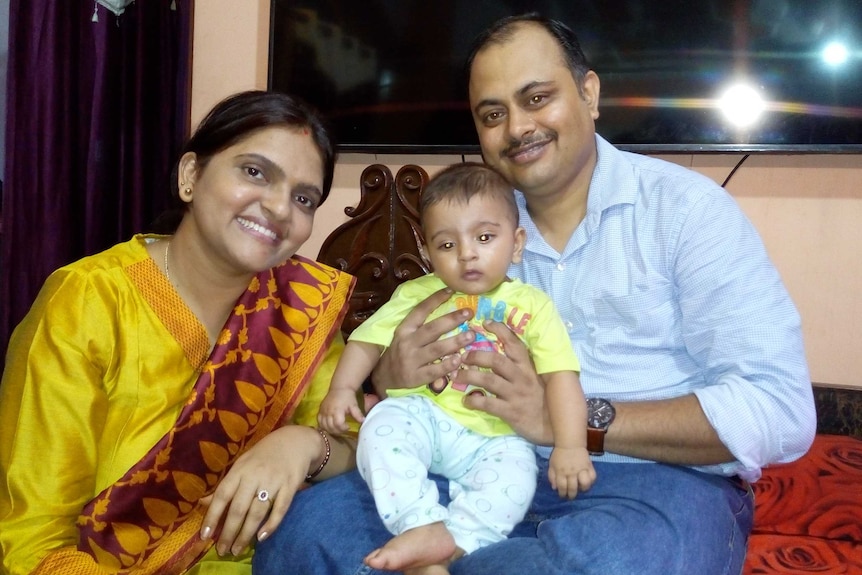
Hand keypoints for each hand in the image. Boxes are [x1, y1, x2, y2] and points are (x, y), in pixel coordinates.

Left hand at [199, 425, 322, 554]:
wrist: (295, 441)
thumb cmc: (264, 455)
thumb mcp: (242, 465)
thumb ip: (226, 485)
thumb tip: (202, 503)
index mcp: (240, 470)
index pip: (222, 495)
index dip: (212, 516)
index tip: (205, 536)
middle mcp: (255, 475)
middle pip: (239, 508)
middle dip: (229, 532)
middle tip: (223, 550)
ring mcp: (274, 481)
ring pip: (258, 512)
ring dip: (246, 534)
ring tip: (238, 549)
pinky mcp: (290, 485)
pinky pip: (280, 508)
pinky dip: (271, 524)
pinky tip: (261, 537)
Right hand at [318, 389, 364, 433]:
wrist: (339, 388)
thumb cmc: (347, 397)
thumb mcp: (354, 405)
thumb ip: (357, 414)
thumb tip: (363, 421)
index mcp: (337, 410)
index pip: (338, 424)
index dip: (343, 428)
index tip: (348, 426)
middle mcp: (328, 411)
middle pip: (331, 427)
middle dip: (338, 431)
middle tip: (343, 429)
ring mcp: (323, 411)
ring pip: (324, 426)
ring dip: (331, 430)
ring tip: (337, 429)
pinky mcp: (320, 411)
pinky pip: (319, 422)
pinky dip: (323, 427)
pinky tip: (329, 427)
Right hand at [371, 287, 473, 394]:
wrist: (384, 377)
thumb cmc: (400, 352)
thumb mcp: (405, 335)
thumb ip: (421, 324)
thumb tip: (444, 306)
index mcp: (404, 329)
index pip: (420, 310)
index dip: (435, 299)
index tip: (451, 290)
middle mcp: (407, 343)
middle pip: (432, 329)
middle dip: (452, 319)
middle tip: (468, 312)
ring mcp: (411, 360)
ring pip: (436, 349)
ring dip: (455, 342)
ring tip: (471, 335)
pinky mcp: (415, 377)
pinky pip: (434, 370)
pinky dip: (447, 365)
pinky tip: (459, 360)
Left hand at [458, 320, 550, 444]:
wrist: (554, 427)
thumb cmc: (543, 400)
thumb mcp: (537, 378)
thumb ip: (522, 366)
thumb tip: (502, 350)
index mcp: (528, 367)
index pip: (514, 343)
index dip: (500, 331)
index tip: (485, 322)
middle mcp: (522, 377)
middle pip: (496, 360)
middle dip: (476, 356)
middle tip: (462, 356)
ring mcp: (516, 394)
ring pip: (489, 380)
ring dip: (469, 376)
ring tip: (456, 376)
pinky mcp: (511, 412)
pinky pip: (488, 404)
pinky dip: (474, 400)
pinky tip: (466, 400)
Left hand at [548, 446, 595, 498]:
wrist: (570, 443)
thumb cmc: (559, 454)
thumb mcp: (551, 464)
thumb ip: (551, 476)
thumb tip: (554, 488)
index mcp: (561, 472)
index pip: (562, 487)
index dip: (562, 494)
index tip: (563, 496)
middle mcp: (571, 472)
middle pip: (573, 487)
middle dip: (571, 495)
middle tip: (571, 496)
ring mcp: (581, 469)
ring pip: (585, 483)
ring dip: (583, 489)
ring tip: (581, 489)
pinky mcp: (589, 465)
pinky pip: (593, 476)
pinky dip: (591, 481)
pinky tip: (587, 482)